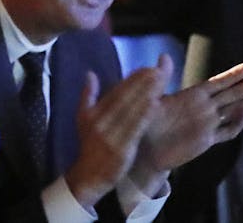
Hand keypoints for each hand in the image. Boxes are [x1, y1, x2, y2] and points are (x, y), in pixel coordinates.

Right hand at [64, 55, 170, 210]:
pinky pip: (134, 128)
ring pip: (131, 110)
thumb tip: (90, 73)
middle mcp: (101, 122)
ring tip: (159, 82)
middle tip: (157, 70)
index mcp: (94, 112)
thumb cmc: (90, 145)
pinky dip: (145, 115)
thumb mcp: (83, 118)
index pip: (115, 91)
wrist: (89, 175)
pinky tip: (155, 104)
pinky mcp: (121, 148)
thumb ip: (87, 95)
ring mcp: (111, 135)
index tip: (146, 68)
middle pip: (124, 98)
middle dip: (141, 83)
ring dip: (146, 94)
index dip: (132, 79)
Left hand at [131, 61, 242, 189]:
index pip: (217, 83)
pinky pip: (226, 131)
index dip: (233, 75)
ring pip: (233, 111)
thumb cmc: (145, 120)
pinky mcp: (207, 140)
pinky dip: (237, 123)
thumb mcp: (151, 97)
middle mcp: (202, 108)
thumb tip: (164, 56)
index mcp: (191, 95)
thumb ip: (160, 79)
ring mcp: (206, 123)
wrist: (145, 148)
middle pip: (230, 95)